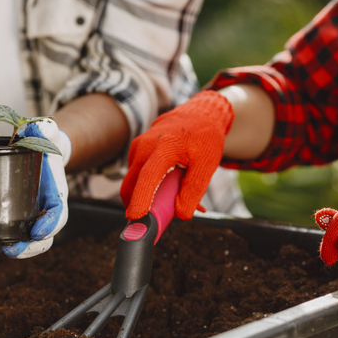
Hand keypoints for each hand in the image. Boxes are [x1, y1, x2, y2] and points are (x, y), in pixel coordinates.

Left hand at [0, 119, 70, 258]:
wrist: (33, 152)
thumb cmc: (41, 146)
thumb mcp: (46, 134)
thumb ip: (45, 129)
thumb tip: (40, 126)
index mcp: (54, 198)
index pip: (57, 217)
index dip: (49, 226)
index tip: (39, 232)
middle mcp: (38, 215)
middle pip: (36, 241)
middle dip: (23, 249)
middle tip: (9, 249)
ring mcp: (18, 221)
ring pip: (10, 243)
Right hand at [120, 90, 233, 219]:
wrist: (198, 114)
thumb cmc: (204, 137)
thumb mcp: (207, 164)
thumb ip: (193, 190)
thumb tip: (181, 214)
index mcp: (164, 147)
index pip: (147, 178)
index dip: (140, 199)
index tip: (136, 218)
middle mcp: (145, 146)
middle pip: (131, 184)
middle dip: (135, 205)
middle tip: (150, 223)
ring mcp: (138, 147)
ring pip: (133, 181)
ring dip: (145, 196)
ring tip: (169, 199)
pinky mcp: (136, 151)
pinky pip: (137, 174)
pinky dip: (147, 186)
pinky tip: (166, 186)